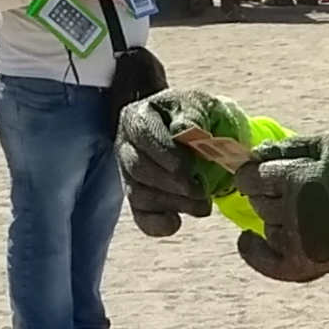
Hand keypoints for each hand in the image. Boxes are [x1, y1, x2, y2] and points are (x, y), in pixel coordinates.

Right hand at [115, 86, 246, 235]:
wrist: (186, 126)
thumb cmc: (192, 114)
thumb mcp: (196, 104)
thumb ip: (192, 115)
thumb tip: (185, 131)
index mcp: (138, 117)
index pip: (142, 133)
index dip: (163, 152)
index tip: (187, 167)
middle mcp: (126, 146)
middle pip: (138, 168)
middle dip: (171, 183)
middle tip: (201, 191)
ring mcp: (129, 174)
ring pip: (139, 194)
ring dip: (172, 203)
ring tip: (202, 205)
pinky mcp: (138, 197)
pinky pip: (140, 216)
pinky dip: (157, 224)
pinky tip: (176, 222)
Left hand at [231, 132, 328, 280]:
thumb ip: (289, 146)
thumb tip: (256, 152)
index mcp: (295, 177)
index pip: (251, 176)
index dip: (253, 173)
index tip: (262, 173)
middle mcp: (291, 210)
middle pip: (258, 201)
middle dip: (267, 192)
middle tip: (290, 189)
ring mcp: (297, 240)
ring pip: (266, 226)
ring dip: (274, 217)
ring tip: (299, 210)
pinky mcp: (306, 264)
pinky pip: (267, 264)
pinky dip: (254, 254)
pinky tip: (247, 241)